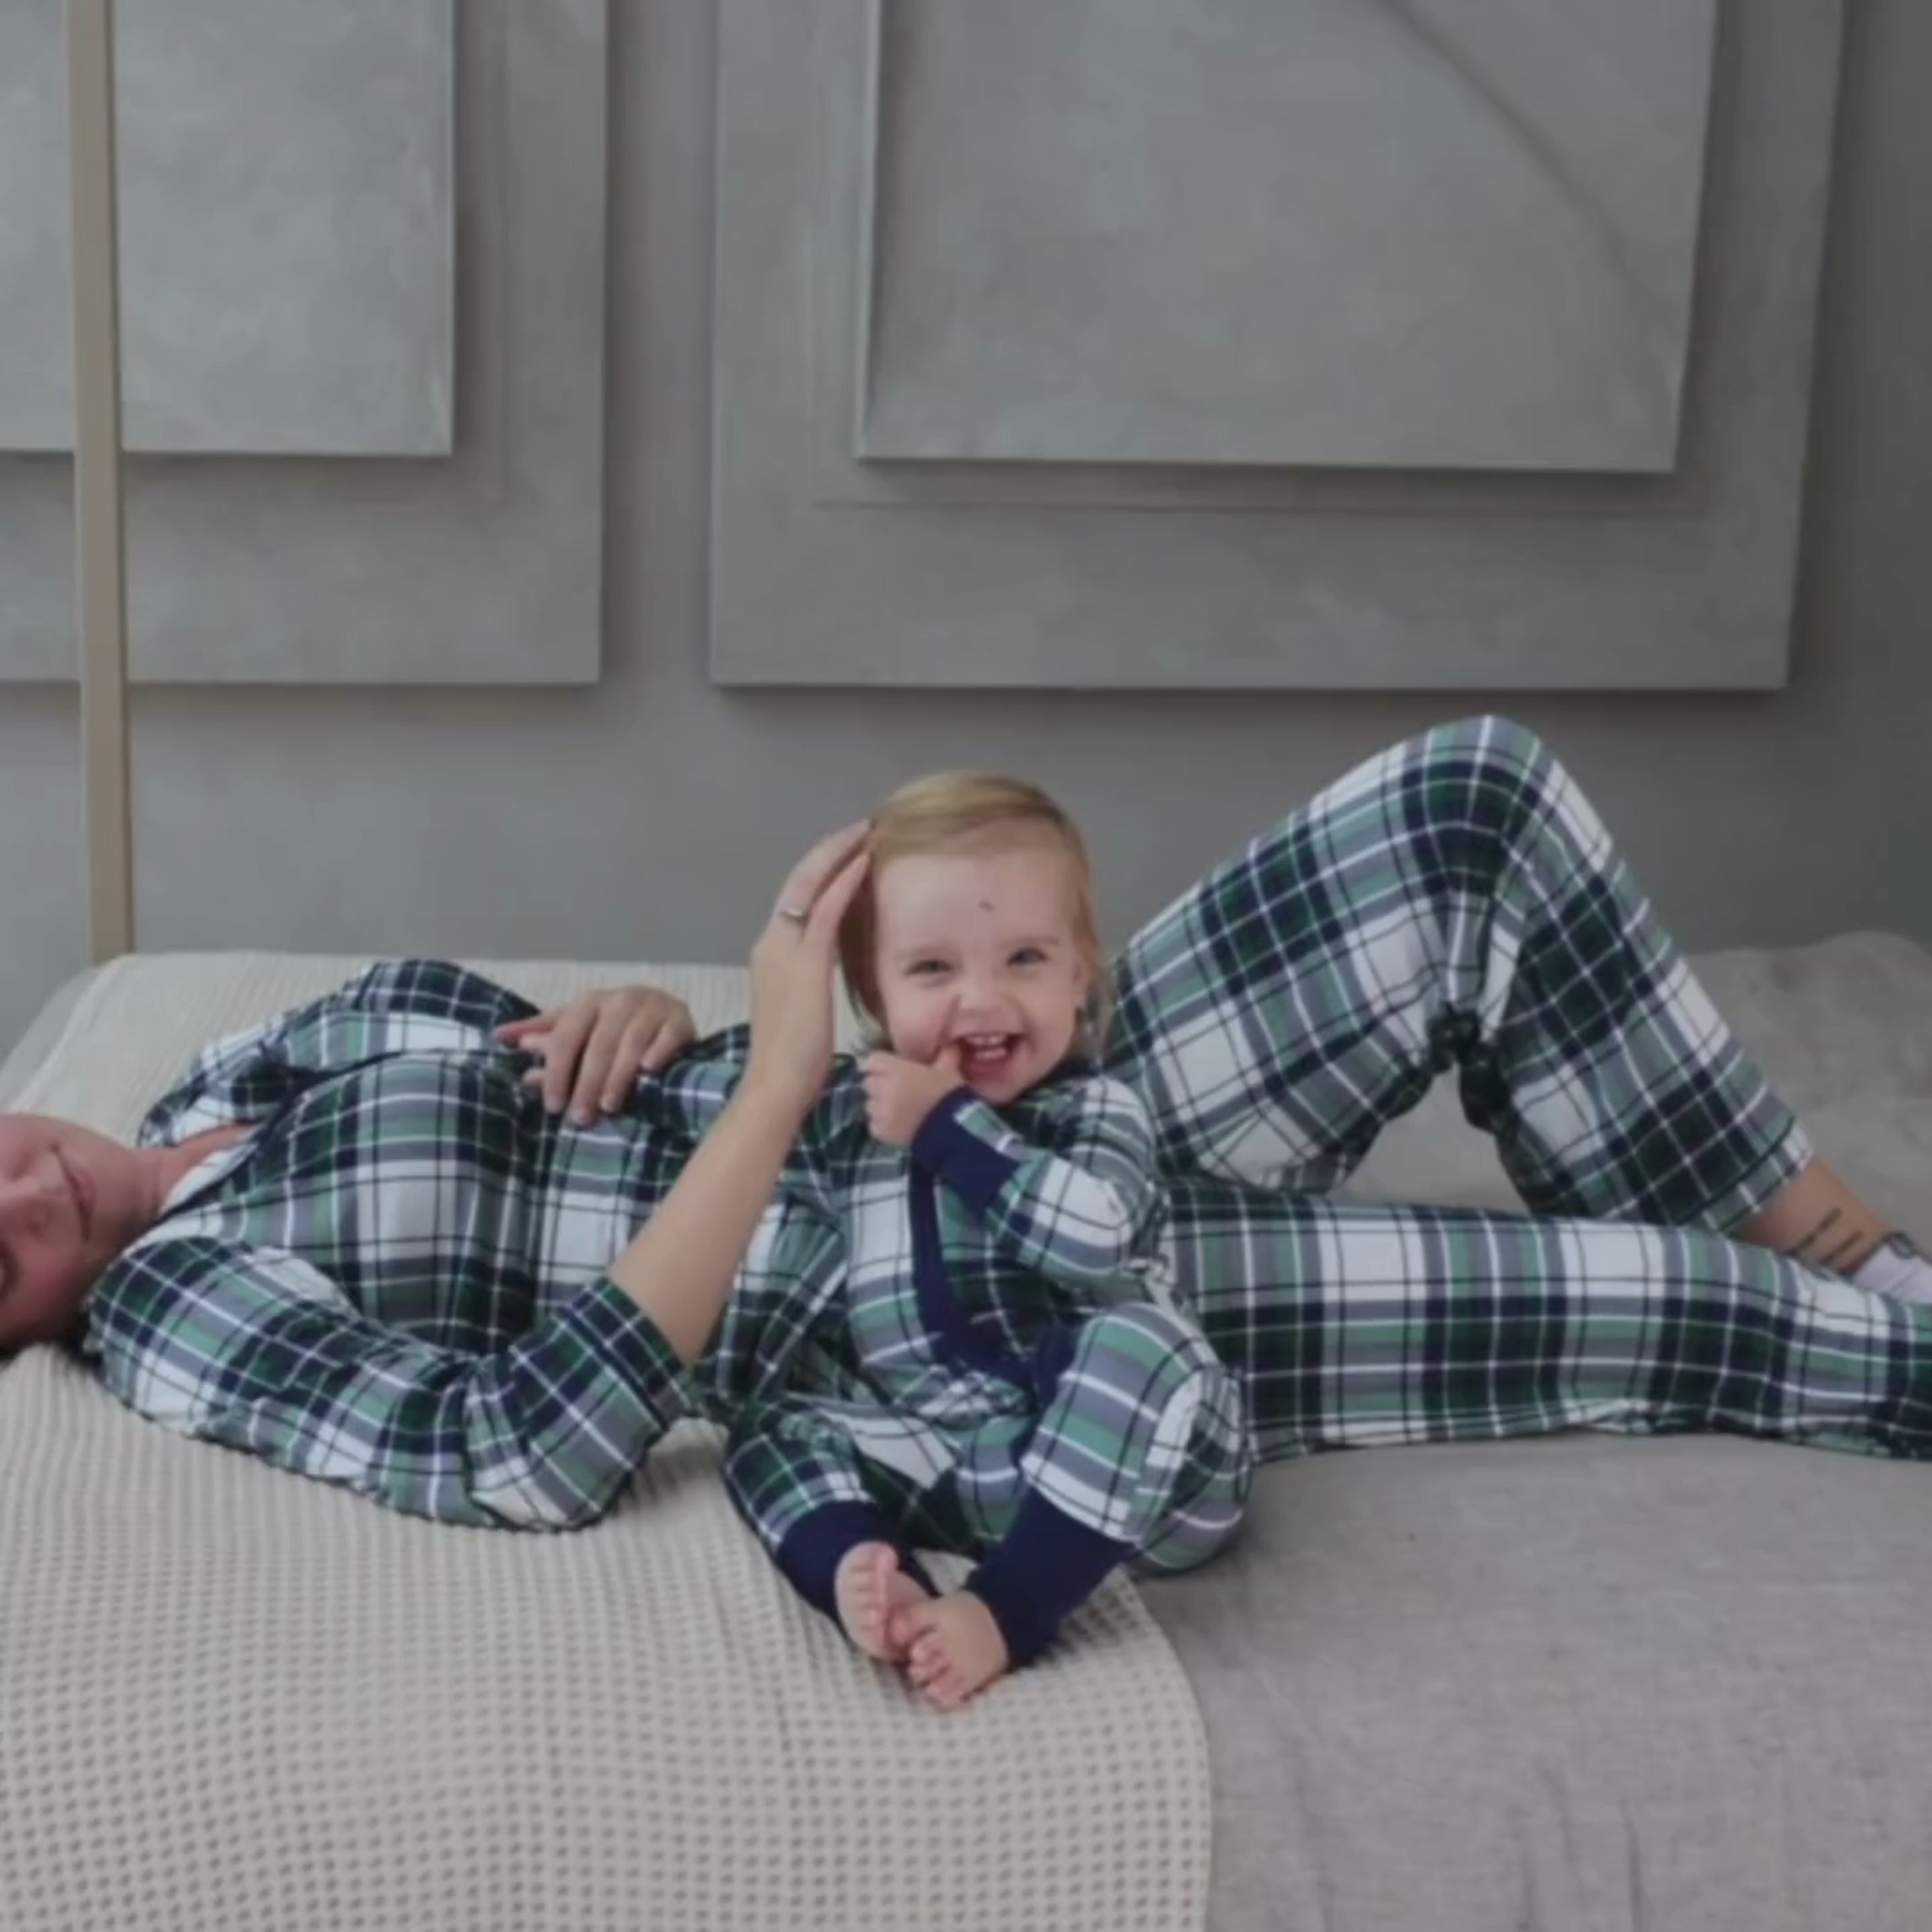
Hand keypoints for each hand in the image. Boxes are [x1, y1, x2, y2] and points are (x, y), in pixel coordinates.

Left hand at [498, 986, 695, 1123]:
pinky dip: (658, 1052)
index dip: (557, 1071)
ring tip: (609, 1106)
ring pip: (631, 1041)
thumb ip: (545, 1036)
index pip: (566, 1035)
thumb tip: (502, 1039)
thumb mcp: (577, 1030)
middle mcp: (620, 999)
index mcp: (589, 1002)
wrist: (664, 1013)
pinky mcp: (681, 1018)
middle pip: (598, 1043)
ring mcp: (653, 1007)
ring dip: (618, 1075)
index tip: (552, 1105)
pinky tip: (648, 1072)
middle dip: (587, 1082)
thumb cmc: (611, 1028)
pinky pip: (669, 1036)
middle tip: (580, 1117)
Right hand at [743, 822, 871, 1113]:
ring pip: (810, 885)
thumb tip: (827, 971)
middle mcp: (771, 942)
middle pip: (799, 880)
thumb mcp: (801, 1008)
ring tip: (865, 834)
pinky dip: (845, 881)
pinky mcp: (806, 962)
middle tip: (860, 829)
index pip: (795, 898)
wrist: (776, 1084)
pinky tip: (864, 862)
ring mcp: (784, 949)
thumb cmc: (793, 1061)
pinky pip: (827, 909)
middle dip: (829, 850)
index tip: (847, 851)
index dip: (819, 870)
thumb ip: (809, 981)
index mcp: (770, 953)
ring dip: (839, 855)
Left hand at [863, 1045, 963, 1144]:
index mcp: (896, 1069)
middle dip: (877, 1085)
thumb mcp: (949, 1069)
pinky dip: (881, 1124)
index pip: (871, 1061)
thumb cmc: (948, 1094)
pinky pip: (873, 1124)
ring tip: (894, 1109)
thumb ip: (944, 1054)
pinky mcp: (881, 1131)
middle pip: (868, 1082)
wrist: (951, 1129)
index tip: (884, 1068)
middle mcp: (883, 1088)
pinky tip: (895, 1125)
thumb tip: (947, 1044)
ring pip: (869, 1105)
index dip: (877, 1064)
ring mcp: (880, 1111)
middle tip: (892, 1089)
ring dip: (878, 1105)